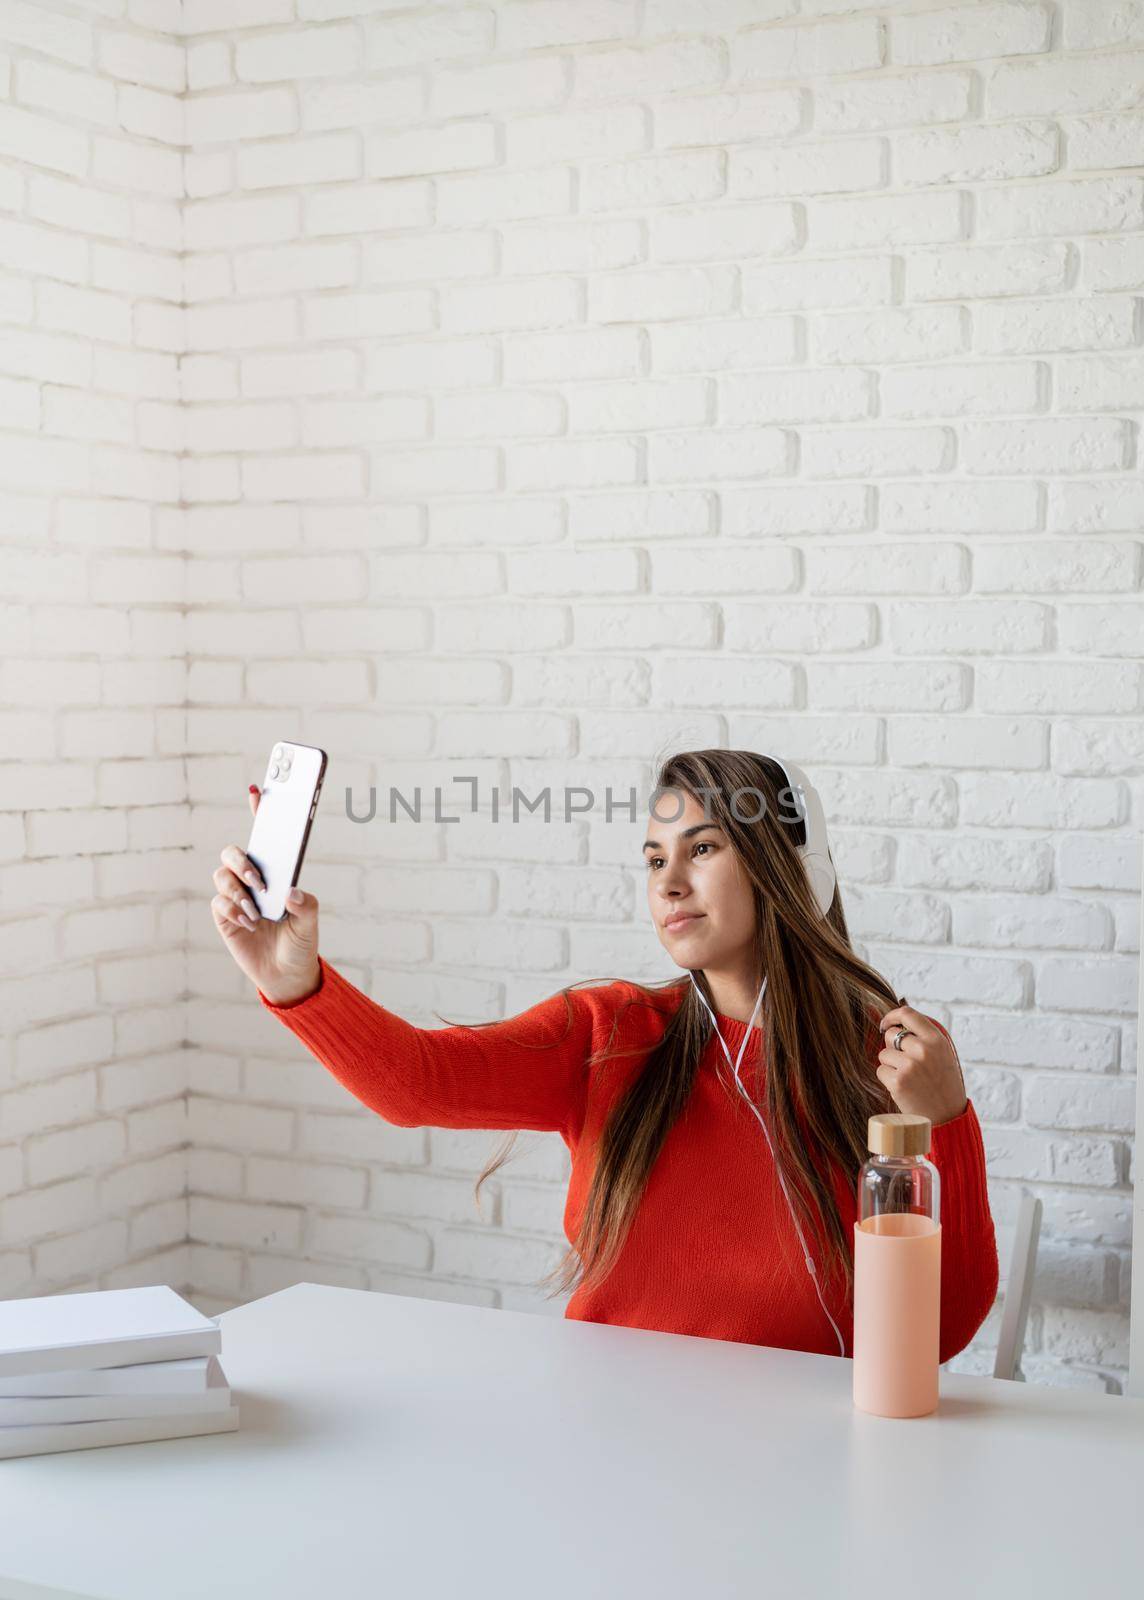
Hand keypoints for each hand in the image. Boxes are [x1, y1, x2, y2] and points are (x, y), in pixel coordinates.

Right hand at [210, 785, 321, 1005]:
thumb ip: (306, 906)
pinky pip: (218, 902)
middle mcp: (253, 880)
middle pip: (234, 852)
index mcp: (276, 872)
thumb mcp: (311, 924)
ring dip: (237, 890)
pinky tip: (249, 922)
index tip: (257, 790)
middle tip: (259, 880)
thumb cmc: (300, 943)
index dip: (259, 812)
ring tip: (256, 911)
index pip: (265, 837)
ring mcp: (236, 896)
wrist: (286, 975)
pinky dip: (232, 909)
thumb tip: (291, 892)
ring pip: (222, 875)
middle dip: (242, 861)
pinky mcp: (224, 916)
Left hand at [875, 1001, 966, 1127]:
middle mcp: (923, 1049)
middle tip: (906, 1063)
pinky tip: (904, 1088)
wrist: (949, 1117)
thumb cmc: (943, 1084)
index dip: (892, 1016)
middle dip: (892, 1047)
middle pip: (891, 1035)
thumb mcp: (942, 1054)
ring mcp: (910, 1065)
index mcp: (937, 1040)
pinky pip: (881, 1071)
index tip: (886, 1024)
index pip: (907, 1014)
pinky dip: (888, 1079)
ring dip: (891, 1065)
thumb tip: (892, 1023)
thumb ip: (922, 1037)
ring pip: (884, 1054)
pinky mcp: (898, 1081)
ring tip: (909, 1078)